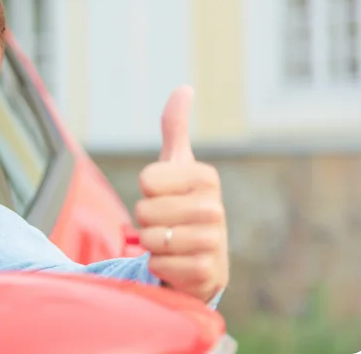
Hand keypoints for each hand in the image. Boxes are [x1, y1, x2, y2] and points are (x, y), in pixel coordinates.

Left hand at [136, 86, 228, 302]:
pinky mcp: (208, 272)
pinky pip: (159, 264)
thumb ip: (175, 129)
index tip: (164, 196)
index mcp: (206, 178)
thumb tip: (184, 88)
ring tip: (171, 243)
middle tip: (166, 224)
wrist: (202, 259)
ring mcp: (215, 241)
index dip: (146, 192)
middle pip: (145, 211)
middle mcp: (215, 208)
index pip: (147, 180)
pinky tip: (177, 263)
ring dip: (151, 244)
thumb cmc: (182, 206)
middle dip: (146, 221)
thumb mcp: (177, 167)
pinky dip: (159, 265)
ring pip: (151, 238)